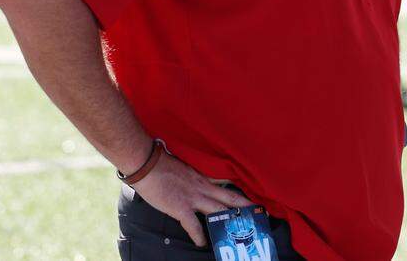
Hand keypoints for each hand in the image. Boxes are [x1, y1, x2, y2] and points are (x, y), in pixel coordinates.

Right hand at [131, 152, 252, 246]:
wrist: (146, 163)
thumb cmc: (161, 163)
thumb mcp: (185, 166)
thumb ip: (195, 174)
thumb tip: (197, 180)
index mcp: (203, 176)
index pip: (227, 183)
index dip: (241, 189)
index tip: (252, 193)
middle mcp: (203, 187)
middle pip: (230, 196)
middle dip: (245, 205)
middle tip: (260, 212)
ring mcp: (193, 197)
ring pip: (218, 209)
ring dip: (229, 220)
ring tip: (239, 230)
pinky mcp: (180, 207)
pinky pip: (193, 224)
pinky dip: (198, 235)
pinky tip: (202, 243)